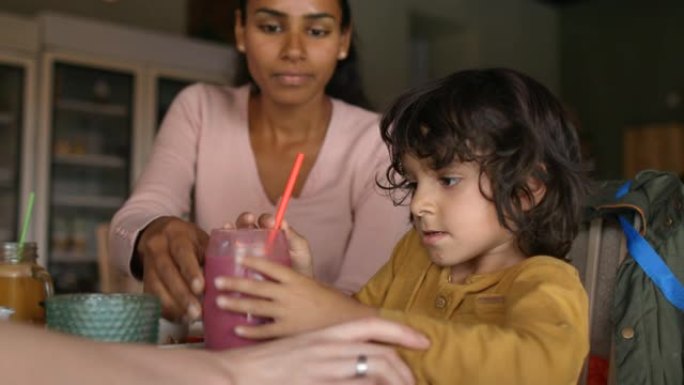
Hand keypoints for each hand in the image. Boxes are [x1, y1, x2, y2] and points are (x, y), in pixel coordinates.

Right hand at [136, 216, 207, 320]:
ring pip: (156, 287)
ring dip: (174, 306)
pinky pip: (152, 297)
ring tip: (191, 318)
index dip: (190, 271)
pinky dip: (167, 309)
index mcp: (176, 235)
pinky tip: (181, 318)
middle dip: (182, 294)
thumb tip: (233, 265)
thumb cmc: (190, 241)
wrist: (161, 235)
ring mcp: (148, 264)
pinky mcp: (144, 279)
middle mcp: (158, 248)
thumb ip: (213, 252)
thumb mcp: (202, 240)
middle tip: (197, 312)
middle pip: (167, 272)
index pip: (182, 252)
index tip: (200, 288)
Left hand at [215, 256, 376, 338]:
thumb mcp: (312, 281)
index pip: (270, 267)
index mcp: (296, 279)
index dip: (252, 262)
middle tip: (217, 281)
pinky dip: (249, 330)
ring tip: (219, 301)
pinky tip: (236, 328)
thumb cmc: (329, 301)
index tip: (238, 258)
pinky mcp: (288, 331)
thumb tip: (274, 269)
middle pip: (257, 287)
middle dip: (234, 283)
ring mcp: (287, 313)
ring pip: (256, 307)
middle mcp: (289, 294)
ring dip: (236, 304)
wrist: (346, 321)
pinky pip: (264, 331)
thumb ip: (293, 275)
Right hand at [217, 317, 429, 384]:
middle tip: (414, 383)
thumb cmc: (270, 363)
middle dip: (405, 372)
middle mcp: (329, 349)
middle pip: (382, 356)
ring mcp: (325, 371)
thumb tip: (357, 359)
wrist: (238, 374)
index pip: (373, 326)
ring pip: (375, 375)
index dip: (403, 332)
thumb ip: (332, 350)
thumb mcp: (305, 348)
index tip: (424, 341)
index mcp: (327, 334)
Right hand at [224, 212, 313, 276]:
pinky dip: (219, 246)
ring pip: (234, 237)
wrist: (295, 298)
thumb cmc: (299, 271)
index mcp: (270, 236)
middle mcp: (255, 242)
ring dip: (231, 229)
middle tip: (249, 220)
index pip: (264, 223)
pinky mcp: (235, 266)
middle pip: (246, 226)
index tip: (271, 222)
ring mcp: (244, 254)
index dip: (265, 220)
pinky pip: (225, 254)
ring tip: (230, 227)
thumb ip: (294, 238)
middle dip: (245, 220)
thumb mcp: (300, 253)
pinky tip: (220, 244)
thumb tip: (284, 223)